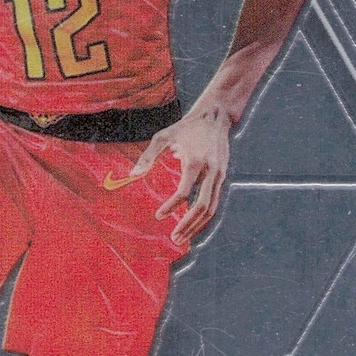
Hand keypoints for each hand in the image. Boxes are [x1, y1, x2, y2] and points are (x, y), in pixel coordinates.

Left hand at [134, 100, 231, 246]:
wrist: (215, 117)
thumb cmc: (186, 128)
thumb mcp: (163, 137)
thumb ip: (147, 157)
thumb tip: (132, 175)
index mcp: (195, 161)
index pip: (184, 192)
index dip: (171, 206)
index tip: (158, 215)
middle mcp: (211, 171)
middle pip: (202, 206)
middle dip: (188, 225)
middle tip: (174, 238)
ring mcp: (219, 176)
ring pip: (212, 209)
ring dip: (197, 226)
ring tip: (182, 237)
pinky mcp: (223, 178)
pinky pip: (215, 203)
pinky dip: (204, 217)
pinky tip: (193, 226)